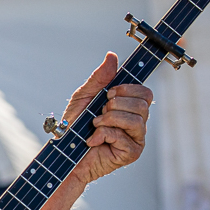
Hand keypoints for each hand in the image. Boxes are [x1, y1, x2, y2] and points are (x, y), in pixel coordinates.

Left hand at [61, 52, 152, 187]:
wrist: (65, 153)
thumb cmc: (75, 127)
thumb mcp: (85, 97)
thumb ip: (99, 78)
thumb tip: (112, 56)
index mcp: (129, 108)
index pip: (145, 92)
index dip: (128, 89)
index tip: (108, 93)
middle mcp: (137, 122)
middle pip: (143, 103)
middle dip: (116, 105)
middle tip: (100, 113)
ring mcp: (136, 139)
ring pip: (136, 119)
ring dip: (109, 119)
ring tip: (95, 125)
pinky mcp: (131, 153)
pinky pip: (124, 136)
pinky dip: (104, 134)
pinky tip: (94, 140)